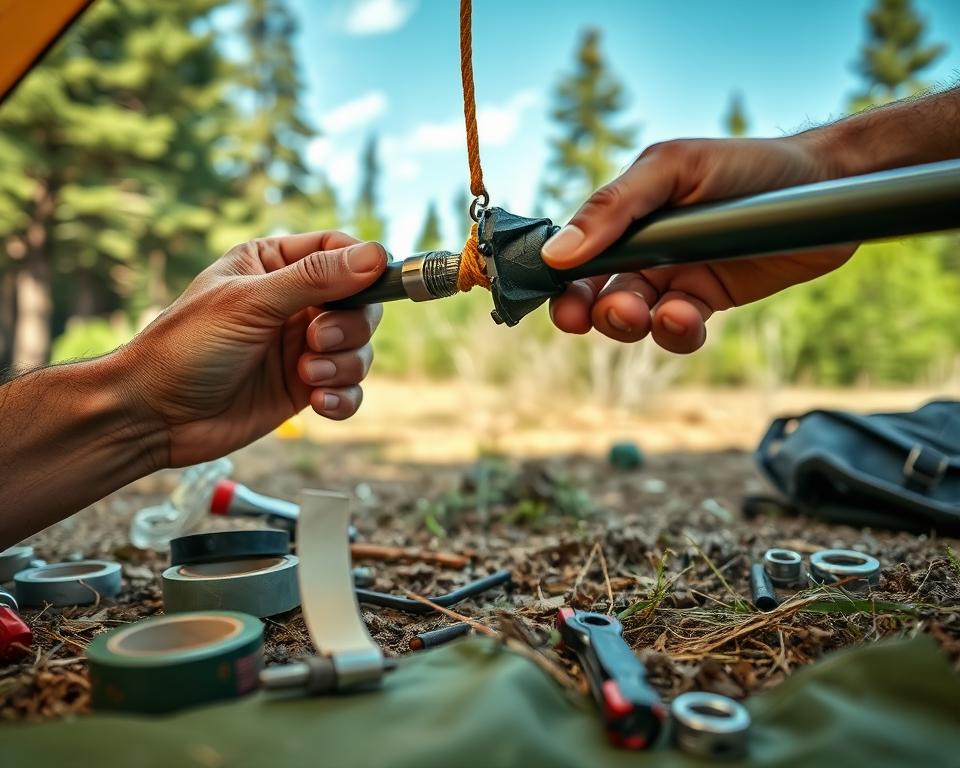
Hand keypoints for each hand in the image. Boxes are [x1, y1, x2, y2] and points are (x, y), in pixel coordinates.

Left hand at [121, 231, 385, 466]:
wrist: (155, 416)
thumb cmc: (188, 347)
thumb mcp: (252, 302)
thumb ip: (316, 278)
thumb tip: (376, 255)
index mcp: (274, 265)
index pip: (340, 251)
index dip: (363, 266)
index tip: (376, 281)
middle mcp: (294, 304)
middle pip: (361, 304)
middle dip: (349, 326)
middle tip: (316, 341)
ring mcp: (302, 347)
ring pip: (360, 349)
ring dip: (343, 365)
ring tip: (307, 375)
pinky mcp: (305, 388)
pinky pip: (350, 388)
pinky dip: (343, 396)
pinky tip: (319, 402)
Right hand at [541, 135, 855, 351]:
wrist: (823, 184)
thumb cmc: (744, 165)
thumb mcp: (672, 169)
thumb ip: (615, 208)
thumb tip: (557, 253)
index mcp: (624, 216)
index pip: (575, 256)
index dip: (560, 285)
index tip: (558, 303)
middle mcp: (643, 250)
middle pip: (596, 295)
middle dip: (590, 312)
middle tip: (598, 314)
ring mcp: (674, 278)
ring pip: (633, 318)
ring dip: (630, 324)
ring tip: (649, 313)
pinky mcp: (707, 301)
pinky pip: (677, 329)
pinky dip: (674, 331)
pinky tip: (684, 317)